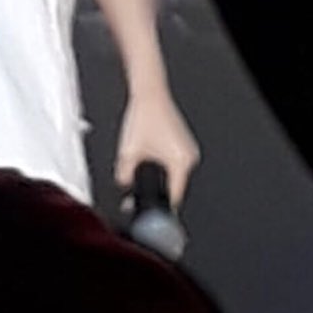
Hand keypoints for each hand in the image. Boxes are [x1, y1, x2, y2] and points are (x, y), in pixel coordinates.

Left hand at [114, 85, 199, 207]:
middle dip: (155, 191)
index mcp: (181, 163)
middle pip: (174, 187)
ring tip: (142, 173)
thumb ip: (124, 176)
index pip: (173, 197)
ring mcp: (189, 150)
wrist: (150, 94)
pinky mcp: (183, 143)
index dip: (159, 208)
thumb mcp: (128, 152)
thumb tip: (123, 189)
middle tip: (137, 196)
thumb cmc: (143, 117)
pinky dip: (163, 167)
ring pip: (174, 175)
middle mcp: (189, 157)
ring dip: (159, 178)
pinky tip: (150, 161)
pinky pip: (174, 164)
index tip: (151, 218)